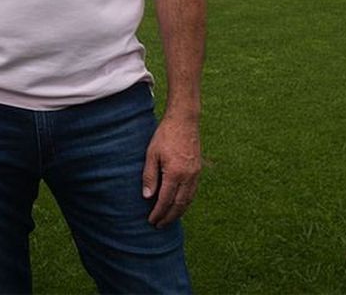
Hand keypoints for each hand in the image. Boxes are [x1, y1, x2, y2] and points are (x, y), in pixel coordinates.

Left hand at [141, 114, 200, 228]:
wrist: (184, 120)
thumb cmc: (165, 135)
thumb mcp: (151, 154)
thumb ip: (150, 176)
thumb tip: (148, 197)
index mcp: (175, 173)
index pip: (166, 200)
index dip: (158, 213)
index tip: (151, 221)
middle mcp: (188, 176)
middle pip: (179, 204)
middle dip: (169, 217)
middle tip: (160, 225)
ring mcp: (195, 173)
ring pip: (188, 199)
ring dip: (179, 212)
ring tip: (169, 218)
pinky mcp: (198, 169)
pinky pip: (193, 191)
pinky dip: (186, 201)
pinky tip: (179, 204)